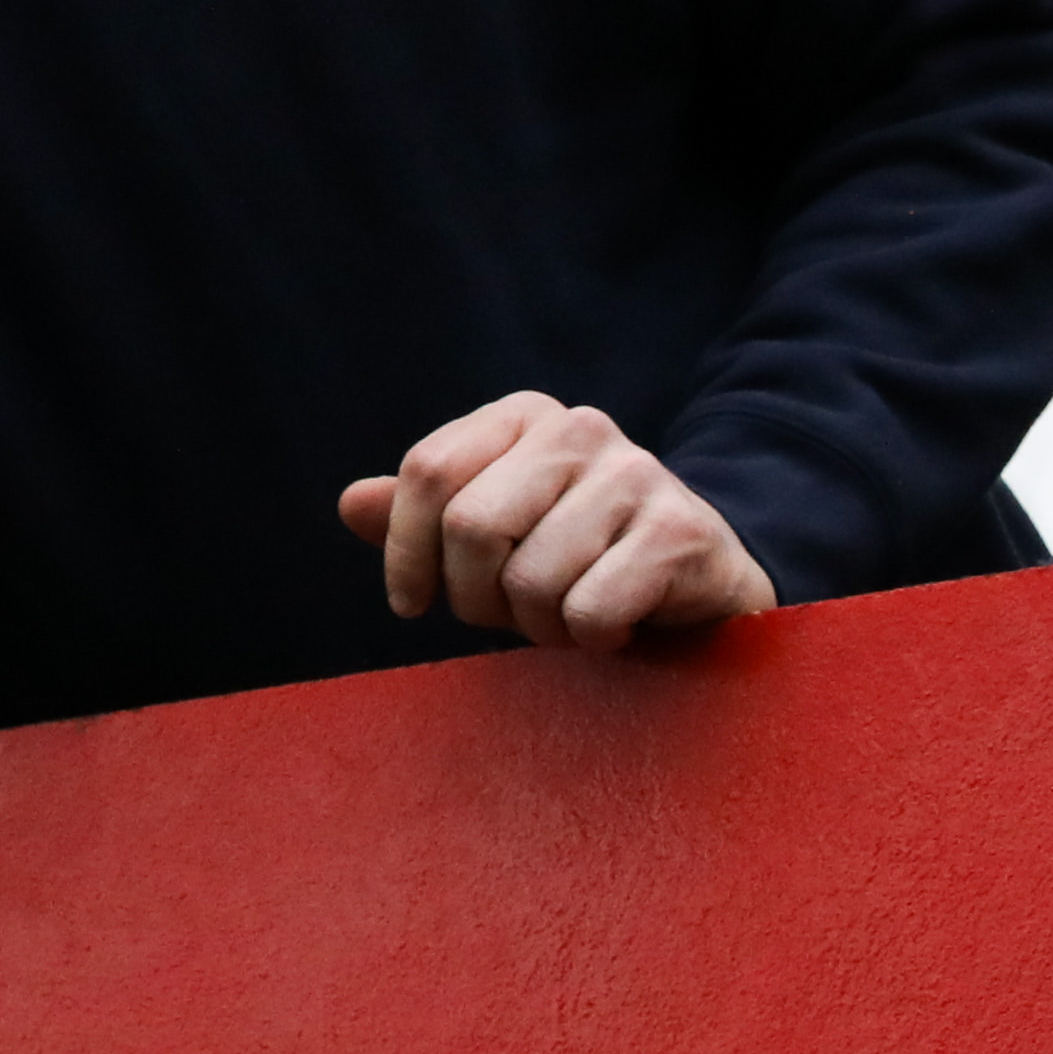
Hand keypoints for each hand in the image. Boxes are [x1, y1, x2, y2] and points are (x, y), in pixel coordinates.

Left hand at [341, 392, 778, 652]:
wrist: (701, 574)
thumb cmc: (576, 554)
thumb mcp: (495, 529)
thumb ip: (422, 515)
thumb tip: (351, 504)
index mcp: (521, 415)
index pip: (427, 471)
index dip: (405, 550)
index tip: (409, 605)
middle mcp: (578, 428)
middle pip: (471, 526)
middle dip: (474, 597)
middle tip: (503, 618)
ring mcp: (636, 474)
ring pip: (530, 579)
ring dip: (537, 625)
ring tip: (565, 617)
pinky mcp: (679, 530)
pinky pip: (588, 610)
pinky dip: (588, 638)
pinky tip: (614, 624)